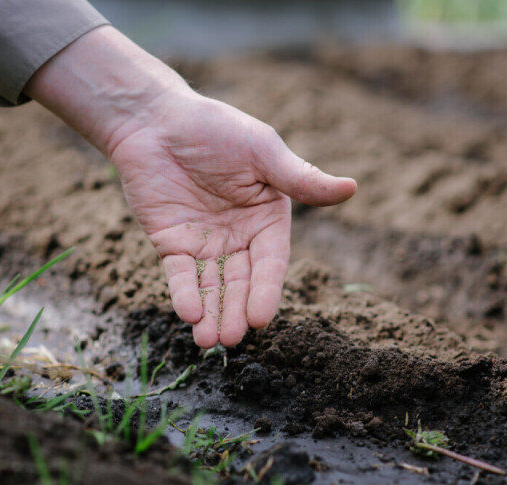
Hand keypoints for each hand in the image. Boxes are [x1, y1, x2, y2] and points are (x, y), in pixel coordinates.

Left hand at [110, 93, 355, 346]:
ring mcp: (205, 243)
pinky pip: (180, 275)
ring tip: (210, 342)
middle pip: (241, 283)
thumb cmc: (215, 129)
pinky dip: (184, 294)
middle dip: (236, 311)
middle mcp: (239, 237)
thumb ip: (299, 178)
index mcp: (267, 218)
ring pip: (212, 287)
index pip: (270, 262)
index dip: (266, 291)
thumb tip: (352, 187)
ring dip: (212, 314)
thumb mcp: (261, 152)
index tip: (260, 318)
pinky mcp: (171, 244)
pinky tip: (188, 314)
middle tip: (231, 338)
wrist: (155, 120)